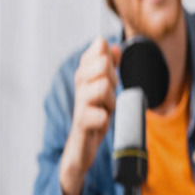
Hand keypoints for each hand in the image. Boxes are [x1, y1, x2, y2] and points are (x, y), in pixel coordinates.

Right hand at [59, 37, 121, 194]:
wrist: (81, 148)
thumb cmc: (93, 116)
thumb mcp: (104, 89)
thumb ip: (108, 66)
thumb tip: (111, 45)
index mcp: (85, 77)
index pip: (98, 52)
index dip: (110, 62)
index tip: (109, 78)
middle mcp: (79, 87)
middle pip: (103, 66)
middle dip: (114, 81)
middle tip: (109, 98)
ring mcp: (80, 106)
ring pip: (102, 86)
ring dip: (112, 100)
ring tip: (106, 111)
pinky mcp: (82, 126)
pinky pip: (96, 115)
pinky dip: (103, 117)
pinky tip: (102, 121)